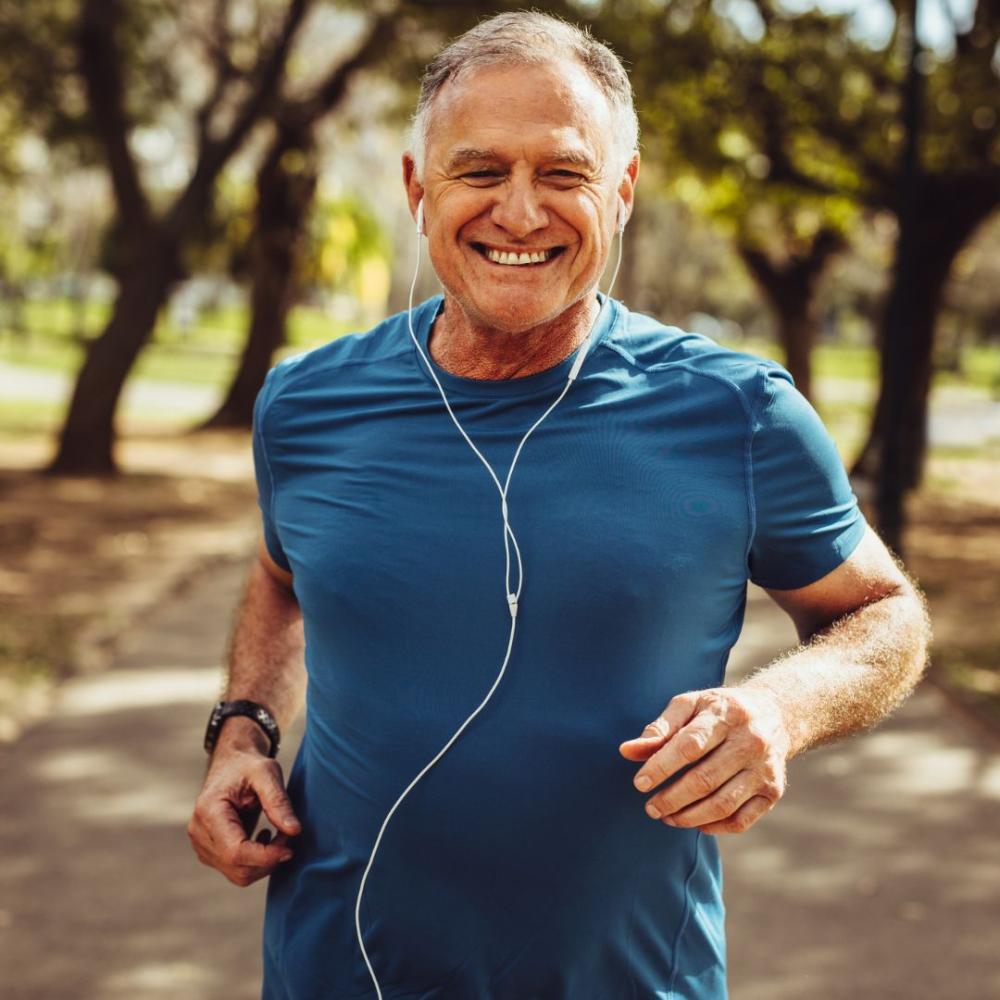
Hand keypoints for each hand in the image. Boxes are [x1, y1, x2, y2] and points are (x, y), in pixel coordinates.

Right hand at [187, 748, 301, 885]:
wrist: (231, 763)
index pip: (235, 852)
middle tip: (288, 834)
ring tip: (278, 833)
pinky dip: (257, 861)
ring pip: (238, 874)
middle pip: (237, 868)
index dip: (265, 856)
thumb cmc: (249, 765)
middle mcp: (200, 833)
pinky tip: (264, 837)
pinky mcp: (210, 852)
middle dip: (269, 858)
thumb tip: (295, 831)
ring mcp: (202, 845)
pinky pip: (236, 870)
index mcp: (209, 811)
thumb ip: (279, 801)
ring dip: (265, 861)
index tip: (290, 848)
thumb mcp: (267, 773)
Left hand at [618, 687, 790, 834]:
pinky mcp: (774, 791)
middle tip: (650, 808)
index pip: (690, 746)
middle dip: (671, 799)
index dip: (661, 767)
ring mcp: (765, 769)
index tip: (639, 783)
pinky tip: (695, 822)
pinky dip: (715, 827)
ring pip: (723, 804)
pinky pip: (742, 820)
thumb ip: (659, 728)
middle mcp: (750, 742)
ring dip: (689, 817)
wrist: (774, 714)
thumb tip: (626, 751)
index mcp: (725, 715)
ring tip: (667, 817)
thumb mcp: (689, 706)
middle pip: (705, 779)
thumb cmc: (719, 710)